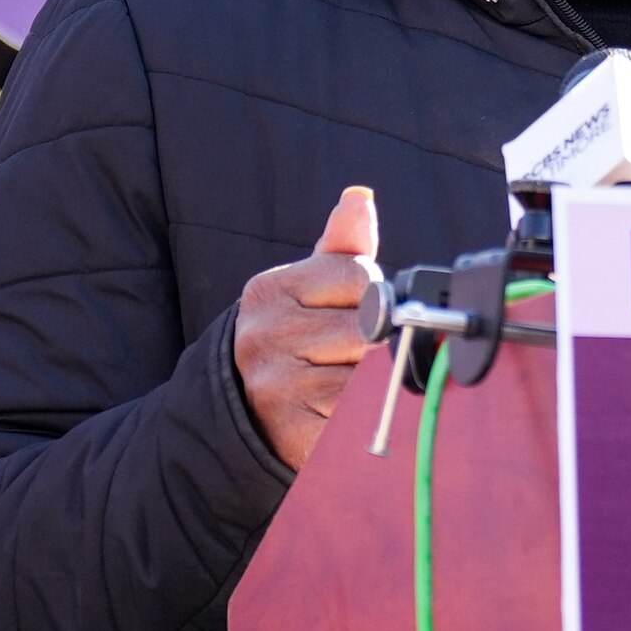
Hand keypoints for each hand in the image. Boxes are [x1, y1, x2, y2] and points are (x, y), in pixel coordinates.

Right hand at [234, 184, 384, 468]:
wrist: (252, 420)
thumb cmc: (297, 345)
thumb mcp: (312, 292)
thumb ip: (341, 249)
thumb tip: (358, 199)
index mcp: (269, 290)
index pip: (361, 277)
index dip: (376, 299)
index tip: (358, 317)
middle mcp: (263, 335)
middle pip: (370, 327)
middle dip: (377, 345)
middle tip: (355, 360)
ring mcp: (275, 386)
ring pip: (369, 374)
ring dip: (375, 385)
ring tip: (349, 389)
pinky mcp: (293, 432)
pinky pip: (361, 418)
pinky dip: (365, 419)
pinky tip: (345, 417)